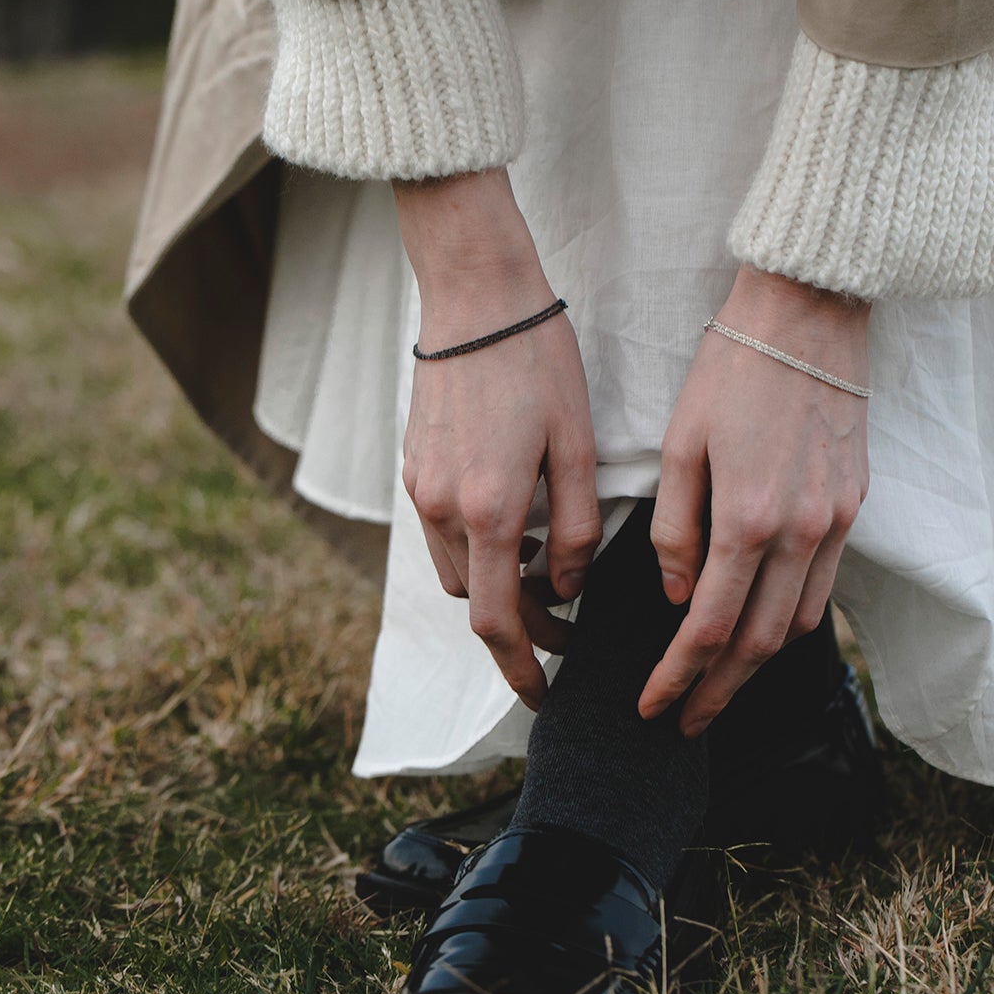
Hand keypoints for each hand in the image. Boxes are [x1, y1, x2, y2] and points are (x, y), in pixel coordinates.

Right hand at [395, 169, 602, 709]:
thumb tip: (566, 589)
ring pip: (454, 569)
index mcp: (490, 511)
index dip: (522, 669)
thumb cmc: (539, 362)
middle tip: (565, 629)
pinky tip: (515, 526)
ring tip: (545, 574)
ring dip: (495, 588)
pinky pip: (442, 531)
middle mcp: (442, 509)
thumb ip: (579, 529)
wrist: (475, 297)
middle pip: (472, 602)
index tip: (545, 696)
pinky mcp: (413, 464)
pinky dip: (476, 549)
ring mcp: (420, 486)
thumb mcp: (580, 446)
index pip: (497, 623)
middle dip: (516, 629)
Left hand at [640, 264, 869, 735]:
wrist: (809, 315)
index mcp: (749, 519)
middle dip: (719, 691)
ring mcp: (836, 523)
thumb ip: (675, 528)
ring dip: (759, 666)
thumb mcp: (681, 444)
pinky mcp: (855, 505)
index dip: (678, 676)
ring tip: (721, 687)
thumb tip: (677, 594)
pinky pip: (827, 587)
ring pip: (800, 625)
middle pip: (761, 644)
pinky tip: (766, 630)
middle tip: (685, 721)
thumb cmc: (732, 369)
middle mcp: (801, 533)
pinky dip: (794, 622)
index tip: (653, 707)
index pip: (710, 627)